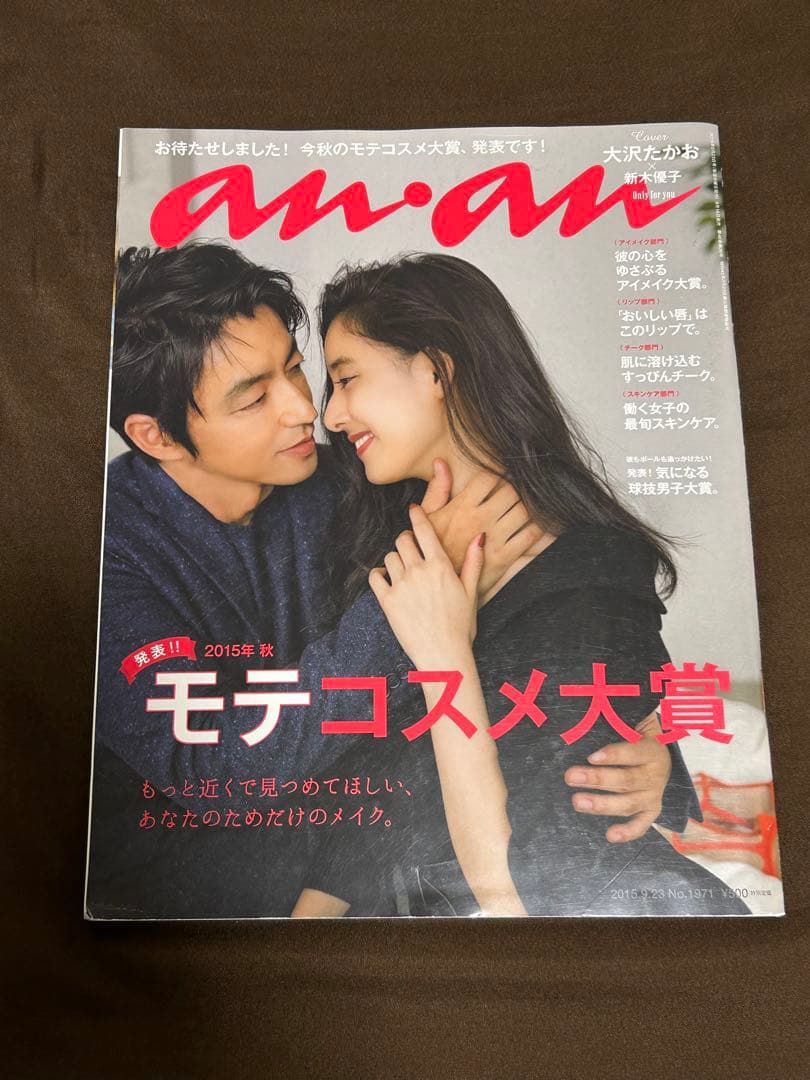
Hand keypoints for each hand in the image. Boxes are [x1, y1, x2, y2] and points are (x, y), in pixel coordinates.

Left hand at [369, 504, 483, 669]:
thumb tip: (480, 537)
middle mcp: (418, 571)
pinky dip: (379, 575)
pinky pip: (375, 577)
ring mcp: (401, 585)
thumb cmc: (461, 626)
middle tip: (411, 548)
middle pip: (403, 540)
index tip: (413, 509)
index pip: (423, 530)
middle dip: (406, 540)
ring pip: (390, 557)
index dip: (417, 515)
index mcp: (440, 566)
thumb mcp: (471, 592)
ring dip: (395, 559)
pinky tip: (386, 580)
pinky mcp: (387, 601)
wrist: (443, 656)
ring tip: (403, 570)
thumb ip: (473, 562)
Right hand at [421, 460, 545, 602]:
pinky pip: (530, 535)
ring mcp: (495, 538)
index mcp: (462, 507)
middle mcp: (480, 519)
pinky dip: (537, 528)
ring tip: (524, 507)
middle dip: (514, 489)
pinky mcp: (505, 557)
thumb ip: (437, 489)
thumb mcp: (428, 518)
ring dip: (527, 506)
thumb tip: (440, 462)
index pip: (488, 478)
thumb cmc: (432, 550)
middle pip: (511, 491)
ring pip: (524, 511)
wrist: (437, 585)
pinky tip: (533, 526)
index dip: (496, 475)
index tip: (499, 478)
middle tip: (515, 492)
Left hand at [564, 712, 670, 842]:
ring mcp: (654, 795)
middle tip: (570, 776)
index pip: (633, 752)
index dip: (613, 755)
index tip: (591, 756)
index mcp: (651, 751)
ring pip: (628, 803)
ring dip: (602, 804)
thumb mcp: (633, 727)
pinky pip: (641, 825)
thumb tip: (584, 722)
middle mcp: (655, 775)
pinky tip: (610, 835)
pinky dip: (628, 832)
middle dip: (596, 779)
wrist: (663, 756)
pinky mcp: (652, 811)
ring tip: (577, 801)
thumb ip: (616, 725)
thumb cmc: (637, 739)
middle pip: (625, 779)